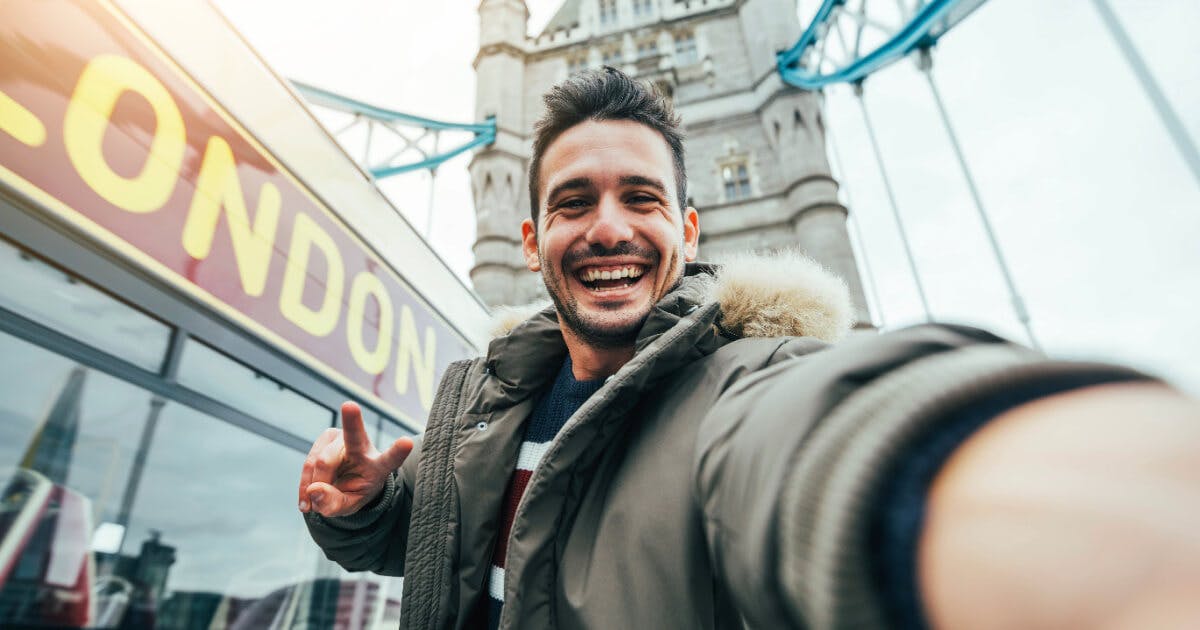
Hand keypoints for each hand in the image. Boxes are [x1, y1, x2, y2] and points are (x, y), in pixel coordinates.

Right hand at [298, 401, 413, 517]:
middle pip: (355, 436)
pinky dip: (305, 482)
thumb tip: (313, 490)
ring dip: (314, 484)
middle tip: (350, 406)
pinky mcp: (327, 436)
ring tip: (318, 499)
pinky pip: (309, 462)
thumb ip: (333, 503)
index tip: (407, 442)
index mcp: (379, 466)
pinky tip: (307, 495)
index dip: (398, 451)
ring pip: (322, 461)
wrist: (344, 481)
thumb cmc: (353, 491)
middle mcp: (363, 446)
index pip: (391, 459)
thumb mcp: (348, 505)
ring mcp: (344, 438)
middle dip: (352, 420)